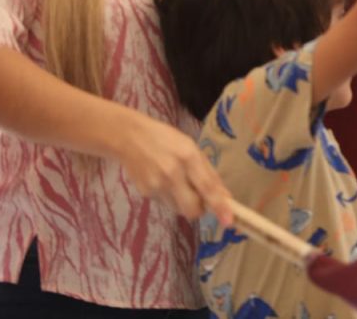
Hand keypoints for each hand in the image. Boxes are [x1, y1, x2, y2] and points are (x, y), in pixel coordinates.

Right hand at [117, 110, 232, 224]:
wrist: (128, 137)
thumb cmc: (166, 139)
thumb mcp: (192, 147)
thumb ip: (209, 172)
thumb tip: (225, 196)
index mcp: (188, 158)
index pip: (207, 187)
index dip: (219, 205)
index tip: (228, 220)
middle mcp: (172, 174)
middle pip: (192, 209)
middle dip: (200, 209)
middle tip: (200, 198)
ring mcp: (156, 186)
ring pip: (179, 209)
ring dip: (185, 202)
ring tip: (178, 182)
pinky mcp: (145, 193)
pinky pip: (166, 203)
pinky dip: (171, 197)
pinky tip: (163, 180)